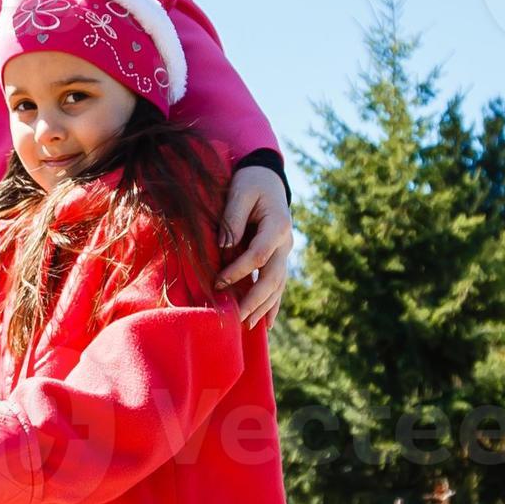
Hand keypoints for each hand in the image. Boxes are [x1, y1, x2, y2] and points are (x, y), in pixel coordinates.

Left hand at [217, 163, 294, 329]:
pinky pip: (278, 285)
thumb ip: (233, 219)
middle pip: (273, 277)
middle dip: (255, 299)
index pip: (258, 255)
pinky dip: (272, 305)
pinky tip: (265, 324)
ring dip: (264, 307)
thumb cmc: (250, 183)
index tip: (218, 282)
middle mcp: (286, 242)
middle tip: (238, 318)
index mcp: (278, 225)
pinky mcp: (279, 258)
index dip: (239, 271)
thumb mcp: (240, 192)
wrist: (267, 178)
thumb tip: (225, 247)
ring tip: (248, 325)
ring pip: (278, 285)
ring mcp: (285, 252)